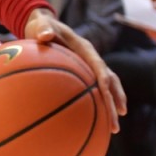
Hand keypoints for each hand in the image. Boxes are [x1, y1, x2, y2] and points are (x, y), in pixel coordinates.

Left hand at [24, 9, 125, 132]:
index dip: (103, 80)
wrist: (44, 28)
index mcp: (85, 49)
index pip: (98, 66)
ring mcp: (90, 67)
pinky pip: (95, 90)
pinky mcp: (85, 74)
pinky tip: (96, 122)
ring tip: (114, 128)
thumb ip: (43, 30)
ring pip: (107, 88)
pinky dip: (99, 104)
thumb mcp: (41, 26)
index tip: (107, 95)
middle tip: (115, 124)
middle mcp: (92, 59)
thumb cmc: (41, 28)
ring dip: (112, 105)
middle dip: (114, 102)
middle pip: (109, 81)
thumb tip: (44, 36)